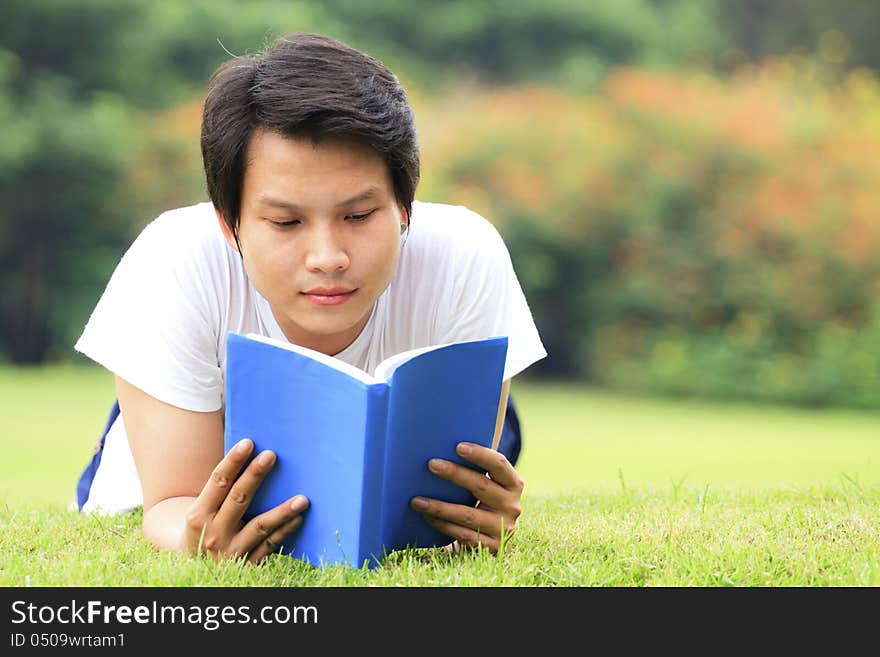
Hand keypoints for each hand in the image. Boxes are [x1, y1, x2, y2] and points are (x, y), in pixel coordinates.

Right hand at [182, 438, 308, 562]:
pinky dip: (285, 531)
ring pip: (260, 526)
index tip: (248, 443)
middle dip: (254, 475)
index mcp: (199, 516)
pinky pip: (270, 545)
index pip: (217, 482)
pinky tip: (298, 518)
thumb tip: (253, 458)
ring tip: (302, 498)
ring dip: (282, 511)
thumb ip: (223, 491)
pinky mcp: (247, 564)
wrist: (197, 569)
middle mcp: (213, 534)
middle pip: (238, 499)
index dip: (232, 461)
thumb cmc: (206, 529)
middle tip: (271, 454)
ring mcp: (231, 551)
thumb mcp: (203, 511)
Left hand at [410, 442, 523, 553]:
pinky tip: (426, 516)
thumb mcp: (487, 485)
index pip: (499, 464)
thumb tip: (438, 445)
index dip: (480, 454)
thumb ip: (475, 469)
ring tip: (416, 499)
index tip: (458, 446)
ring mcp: (503, 528)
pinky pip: (463, 534)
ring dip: (440, 506)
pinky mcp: (492, 547)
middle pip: (481, 486)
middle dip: (455, 474)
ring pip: (468, 515)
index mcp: (514, 483)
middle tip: (431, 464)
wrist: (491, 538)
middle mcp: (512, 505)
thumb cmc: (482, 502)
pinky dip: (442, 524)